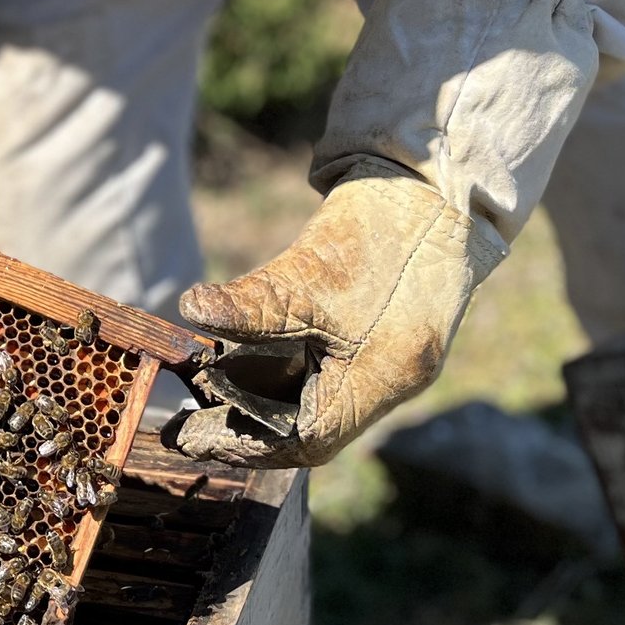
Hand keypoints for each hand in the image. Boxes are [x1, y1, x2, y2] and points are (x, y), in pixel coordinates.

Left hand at [163, 164, 505, 468]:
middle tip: (192, 417)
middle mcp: (394, 381)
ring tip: (209, 388)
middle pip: (313, 428)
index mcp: (385, 376)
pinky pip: (331, 374)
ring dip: (265, 398)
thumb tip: (190, 309)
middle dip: (250, 425)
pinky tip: (245, 359)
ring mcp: (394, 362)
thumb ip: (252, 302)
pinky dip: (286, 373)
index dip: (245, 442)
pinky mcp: (386, 339)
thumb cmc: (380, 223)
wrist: (434, 183)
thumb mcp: (307, 269)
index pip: (309, 439)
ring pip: (319, 401)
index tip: (193, 435)